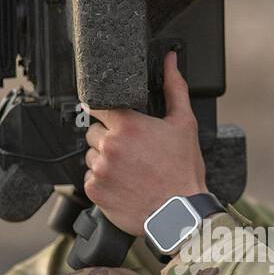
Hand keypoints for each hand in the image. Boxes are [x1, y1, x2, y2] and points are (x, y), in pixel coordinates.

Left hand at [83, 51, 206, 236]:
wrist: (180, 214)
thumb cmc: (183, 171)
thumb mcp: (184, 124)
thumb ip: (173, 88)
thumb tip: (171, 60)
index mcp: (127, 124)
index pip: (98, 106)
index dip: (107, 113)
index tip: (116, 121)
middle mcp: (109, 145)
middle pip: (93, 132)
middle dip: (108, 139)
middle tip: (131, 152)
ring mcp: (99, 169)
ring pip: (90, 156)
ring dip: (104, 161)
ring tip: (129, 170)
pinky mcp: (94, 191)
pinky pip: (89, 179)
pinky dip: (102, 182)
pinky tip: (123, 185)